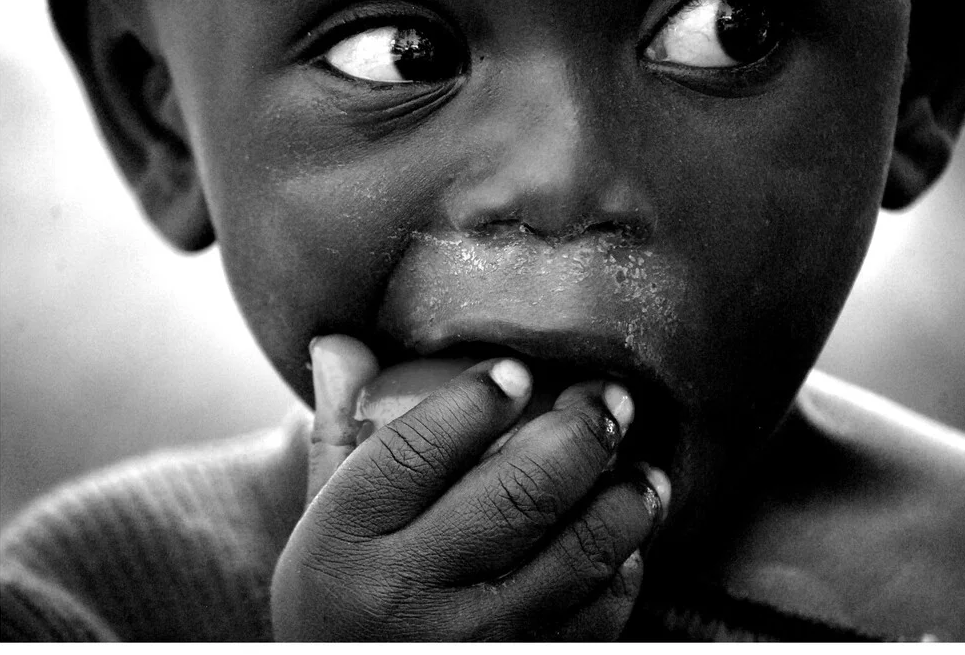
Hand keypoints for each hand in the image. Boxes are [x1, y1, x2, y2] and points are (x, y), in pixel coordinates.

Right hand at [271, 335, 669, 640]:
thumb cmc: (340, 593)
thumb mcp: (322, 517)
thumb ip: (339, 429)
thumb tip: (341, 340)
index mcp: (344, 541)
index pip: (417, 449)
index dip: (477, 399)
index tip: (517, 369)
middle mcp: (405, 597)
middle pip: (518, 494)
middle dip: (582, 430)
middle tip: (609, 397)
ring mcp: (473, 643)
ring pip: (579, 553)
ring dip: (628, 497)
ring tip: (643, 464)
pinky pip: (598, 615)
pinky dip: (623, 567)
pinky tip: (625, 538)